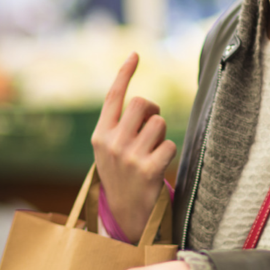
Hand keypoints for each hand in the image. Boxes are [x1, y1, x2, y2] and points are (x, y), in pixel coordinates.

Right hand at [91, 53, 176, 242]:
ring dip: (161, 135)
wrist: (127, 215)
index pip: (113, 97)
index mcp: (100, 136)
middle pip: (142, 104)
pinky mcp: (147, 170)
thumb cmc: (122, 177)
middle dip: (153, 111)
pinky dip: (168, 153)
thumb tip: (142, 102)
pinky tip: (159, 167)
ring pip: (159, 123)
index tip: (135, 54)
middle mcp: (111, 143)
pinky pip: (169, 145)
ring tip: (152, 153)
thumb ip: (119, 127)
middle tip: (152, 127)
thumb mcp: (110, 151)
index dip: (125, 73)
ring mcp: (128, 157)